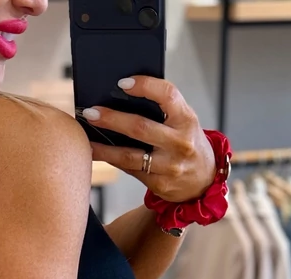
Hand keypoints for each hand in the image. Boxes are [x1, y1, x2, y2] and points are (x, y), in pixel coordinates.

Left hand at [81, 75, 215, 202]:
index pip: (167, 95)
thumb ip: (163, 109)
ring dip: (104, 148)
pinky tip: (98, 153)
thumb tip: (121, 97)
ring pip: (130, 155)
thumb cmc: (187, 142)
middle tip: (90, 112)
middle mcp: (180, 143)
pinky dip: (112, 160)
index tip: (122, 83)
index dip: (145, 86)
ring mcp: (170, 166)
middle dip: (112, 119)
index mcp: (187, 119)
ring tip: (86, 139)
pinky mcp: (160, 184)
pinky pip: (130, 170)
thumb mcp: (184, 121)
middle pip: (140, 128)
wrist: (204, 181)